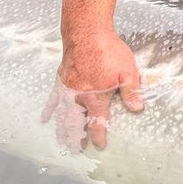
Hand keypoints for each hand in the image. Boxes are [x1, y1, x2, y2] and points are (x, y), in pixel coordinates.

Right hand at [42, 29, 142, 150]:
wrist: (87, 33)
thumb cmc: (108, 51)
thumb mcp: (128, 71)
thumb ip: (131, 92)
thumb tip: (137, 109)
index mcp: (96, 98)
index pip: (97, 123)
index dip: (98, 137)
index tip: (99, 146)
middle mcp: (78, 98)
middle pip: (75, 124)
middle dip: (76, 138)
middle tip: (77, 150)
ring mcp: (67, 90)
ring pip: (62, 116)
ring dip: (62, 131)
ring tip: (62, 142)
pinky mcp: (60, 80)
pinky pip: (52, 100)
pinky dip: (49, 111)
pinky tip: (45, 120)